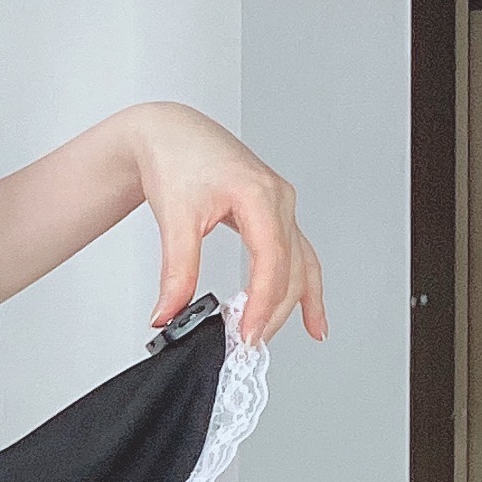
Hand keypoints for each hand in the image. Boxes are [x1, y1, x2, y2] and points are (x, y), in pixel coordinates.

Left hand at [129, 103, 327, 349]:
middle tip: (247, 347)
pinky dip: (305, 287)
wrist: (172, 134)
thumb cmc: (177, 159)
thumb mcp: (175, 218)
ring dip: (293, 304)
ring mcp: (280, 207)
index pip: (271, 259)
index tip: (246, 335)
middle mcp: (278, 199)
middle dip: (272, 312)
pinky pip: (298, 255)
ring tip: (279, 339)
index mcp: (258, 194)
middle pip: (291, 268)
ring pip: (300, 263)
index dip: (262, 302)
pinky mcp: (274, 214)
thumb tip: (169, 313)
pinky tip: (312, 318)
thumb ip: (176, 271)